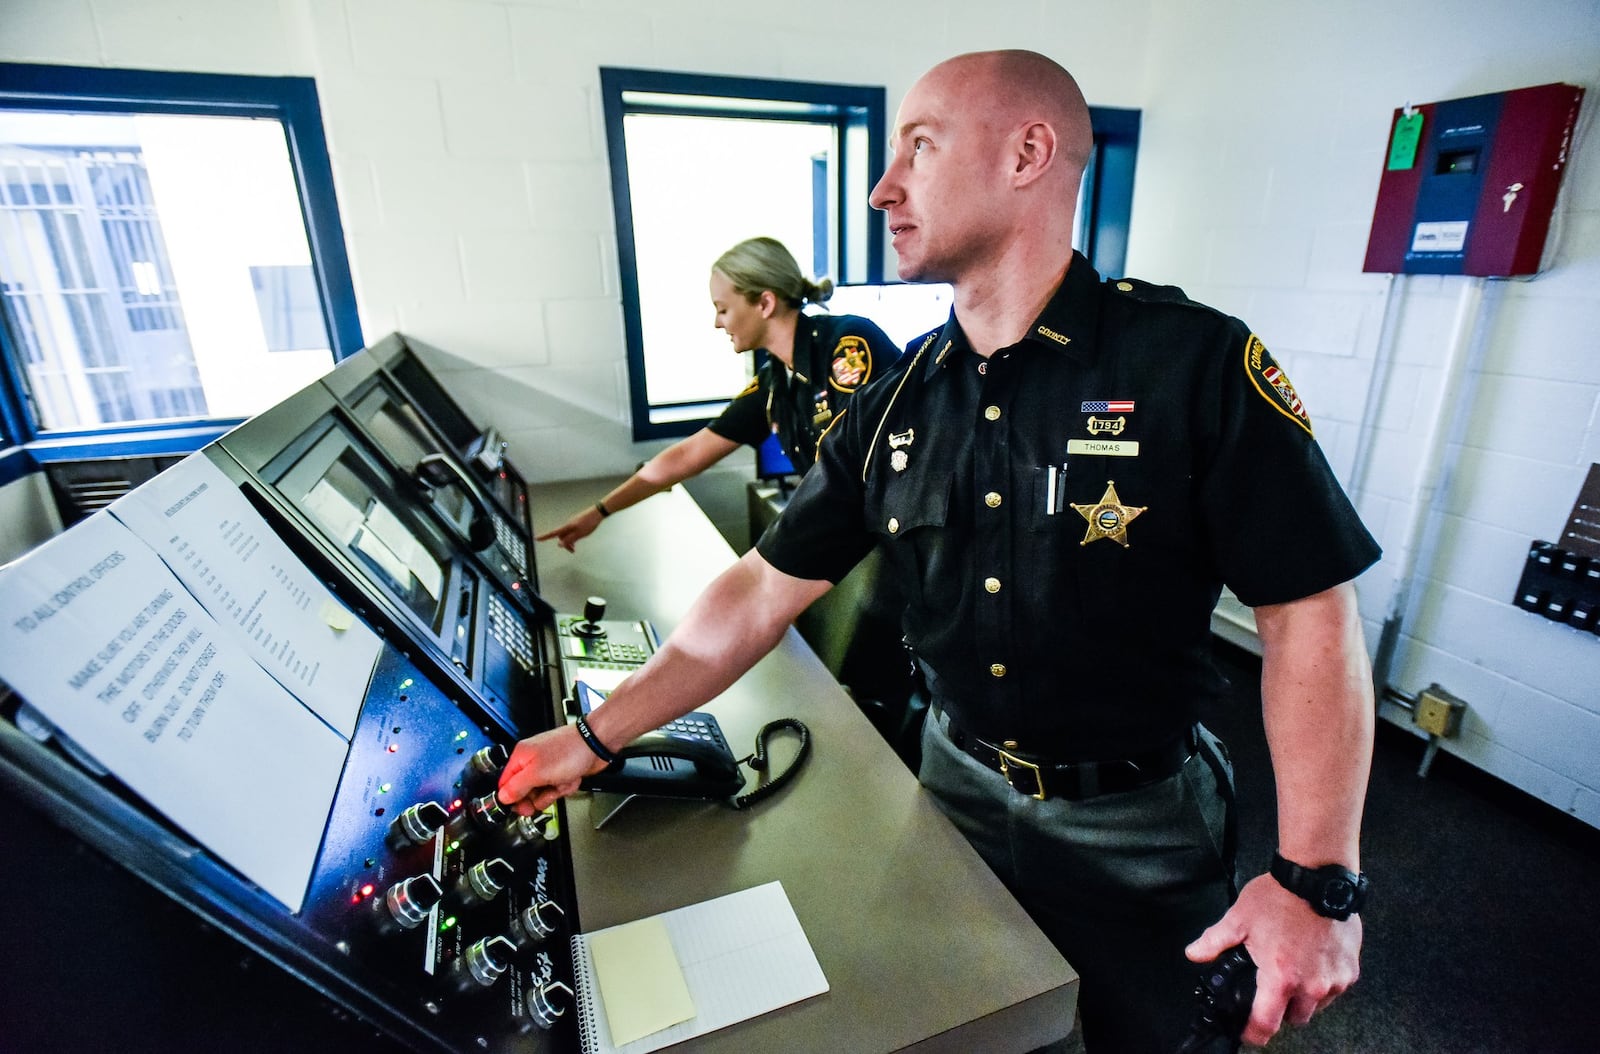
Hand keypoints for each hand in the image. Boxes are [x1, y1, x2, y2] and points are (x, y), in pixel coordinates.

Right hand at [497, 725, 609, 813]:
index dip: (511, 799)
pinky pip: (558, 788)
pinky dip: (565, 787)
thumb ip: (517, 786)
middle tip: (546, 796)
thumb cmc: (570, 750)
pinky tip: (571, 779)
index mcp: (521, 757)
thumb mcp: (538, 773)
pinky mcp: (562, 772)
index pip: (505, 784)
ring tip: (561, 783)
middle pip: (524, 791)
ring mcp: (548, 767)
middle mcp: (533, 761)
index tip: (521, 807)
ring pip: (543, 792)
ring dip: (554, 792)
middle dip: (538, 796)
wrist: (597, 744)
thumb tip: (503, 797)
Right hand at [535, 506, 602, 551]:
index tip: (537, 538)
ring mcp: (573, 523)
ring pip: (567, 534)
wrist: (598, 513)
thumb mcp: (579, 534)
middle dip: (564, 544)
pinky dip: (573, 537)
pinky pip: (572, 531)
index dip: (545, 536)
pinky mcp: (577, 522)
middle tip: (572, 550)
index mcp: (567, 527)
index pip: (553, 533)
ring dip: (569, 541)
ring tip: (575, 547)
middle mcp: (568, 524)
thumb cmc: (589, 523)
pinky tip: (579, 538)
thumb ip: (569, 540)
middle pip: (561, 536)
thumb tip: (559, 545)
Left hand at [1186, 873, 1361, 1046]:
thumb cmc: (1279, 897)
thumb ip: (1215, 941)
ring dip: (1304, 996)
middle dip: (1281, 1009)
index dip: (1253, 1033)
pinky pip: (1335, 989)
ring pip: (1317, 1006)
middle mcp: (1311, 986)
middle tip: (1270, 987)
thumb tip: (1194, 954)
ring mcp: (1335, 980)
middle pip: (1294, 1018)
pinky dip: (1323, 982)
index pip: (1266, 1024)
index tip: (1247, 1032)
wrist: (1317, 877)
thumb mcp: (1239, 919)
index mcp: (1280, 978)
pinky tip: (1313, 960)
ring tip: (1293, 969)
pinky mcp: (1351, 971)